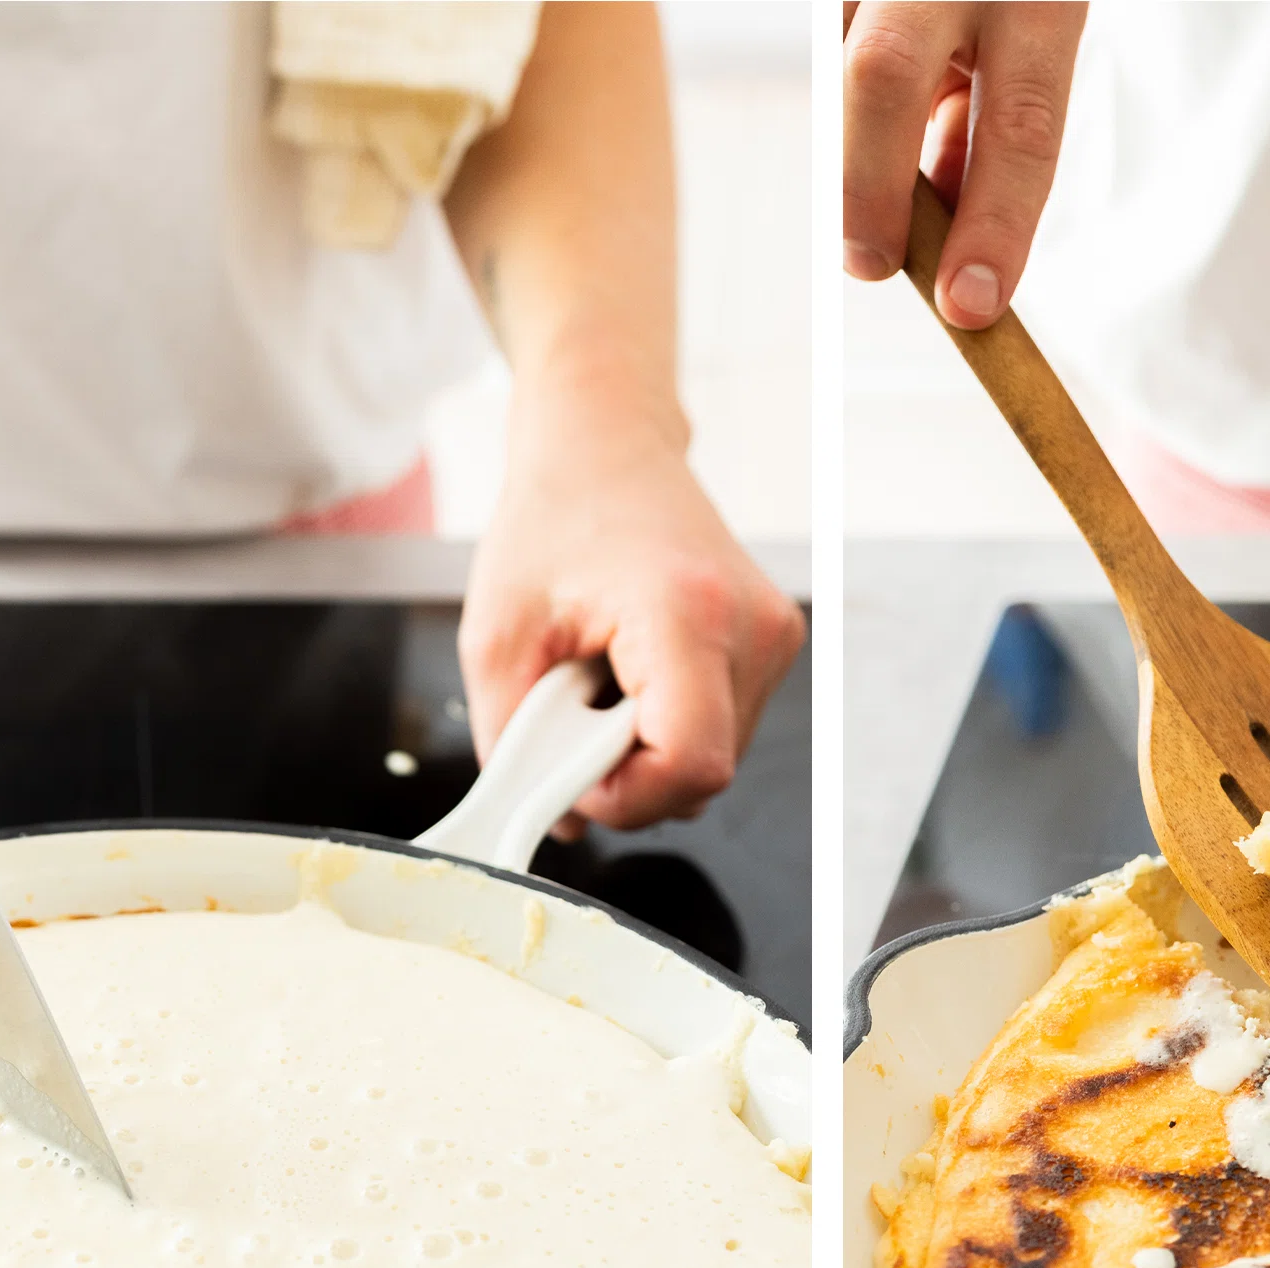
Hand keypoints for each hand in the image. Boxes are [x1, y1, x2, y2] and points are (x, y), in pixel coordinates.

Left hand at [459, 390, 802, 833]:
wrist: (607, 447)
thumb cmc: (556, 518)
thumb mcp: (497, 635)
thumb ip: (513, 739)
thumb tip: (557, 818)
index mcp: (686, 613)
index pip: (688, 766)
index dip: (626, 797)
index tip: (572, 773)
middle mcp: (750, 629)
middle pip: (704, 775)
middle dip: (628, 773)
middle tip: (571, 714)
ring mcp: (773, 638)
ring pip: (716, 760)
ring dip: (646, 748)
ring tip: (602, 680)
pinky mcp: (773, 645)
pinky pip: (723, 728)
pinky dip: (668, 723)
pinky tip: (634, 673)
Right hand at [838, 2, 1087, 326]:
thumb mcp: (1032, 44)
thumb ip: (990, 125)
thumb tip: (941, 232)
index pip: (1023, 126)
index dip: (996, 225)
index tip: (971, 305)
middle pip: (887, 75)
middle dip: (868, 185)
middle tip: (869, 265)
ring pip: (843, 63)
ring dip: (856, 142)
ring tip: (878, 197)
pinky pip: (833, 43)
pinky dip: (854, 107)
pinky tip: (873, 134)